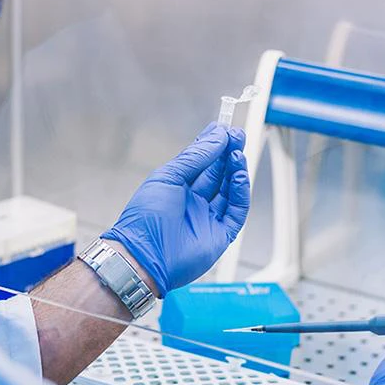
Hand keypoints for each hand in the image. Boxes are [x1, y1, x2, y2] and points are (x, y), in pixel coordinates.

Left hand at [102, 122, 248, 296]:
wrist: (144, 256)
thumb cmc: (146, 217)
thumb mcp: (168, 177)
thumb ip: (195, 157)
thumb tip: (216, 137)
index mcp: (176, 188)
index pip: (200, 162)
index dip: (212, 145)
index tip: (223, 128)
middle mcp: (193, 203)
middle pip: (217, 174)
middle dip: (227, 153)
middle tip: (237, 136)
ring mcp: (207, 218)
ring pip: (228, 190)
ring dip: (235, 169)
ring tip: (237, 152)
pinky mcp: (221, 235)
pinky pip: (236, 210)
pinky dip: (240, 192)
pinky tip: (238, 175)